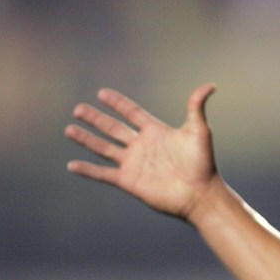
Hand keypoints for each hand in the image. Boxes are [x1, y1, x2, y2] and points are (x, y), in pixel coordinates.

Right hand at [65, 83, 217, 219]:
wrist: (199, 194)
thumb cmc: (203, 164)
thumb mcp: (199, 131)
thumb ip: (196, 107)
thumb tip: (210, 85)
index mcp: (156, 132)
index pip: (133, 113)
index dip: (118, 104)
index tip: (102, 93)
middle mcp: (142, 146)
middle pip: (114, 129)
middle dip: (96, 119)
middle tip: (78, 109)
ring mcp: (134, 164)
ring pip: (104, 149)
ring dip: (87, 139)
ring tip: (69, 129)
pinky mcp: (129, 181)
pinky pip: (103, 174)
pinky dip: (88, 170)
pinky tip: (72, 165)